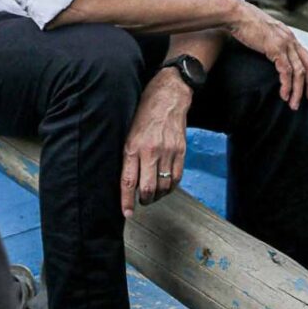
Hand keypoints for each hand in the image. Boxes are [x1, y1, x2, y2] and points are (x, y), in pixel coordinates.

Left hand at [120, 72, 190, 216]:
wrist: (168, 95)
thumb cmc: (144, 112)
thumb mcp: (128, 131)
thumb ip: (128, 155)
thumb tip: (128, 179)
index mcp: (133, 146)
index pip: (128, 181)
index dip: (127, 201)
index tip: (127, 213)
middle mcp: (150, 151)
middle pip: (147, 188)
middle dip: (144, 200)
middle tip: (142, 201)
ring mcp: (167, 151)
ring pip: (163, 186)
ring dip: (157, 195)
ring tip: (153, 194)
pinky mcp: (181, 150)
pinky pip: (176, 177)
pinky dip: (171, 186)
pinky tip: (166, 185)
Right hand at [228, 4, 307, 106]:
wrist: (237, 14)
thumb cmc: (246, 24)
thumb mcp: (265, 34)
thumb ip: (272, 43)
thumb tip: (271, 56)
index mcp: (290, 37)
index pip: (307, 58)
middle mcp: (291, 40)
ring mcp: (285, 43)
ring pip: (299, 72)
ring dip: (297, 91)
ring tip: (293, 104)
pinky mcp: (275, 48)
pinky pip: (286, 71)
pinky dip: (286, 85)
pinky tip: (283, 95)